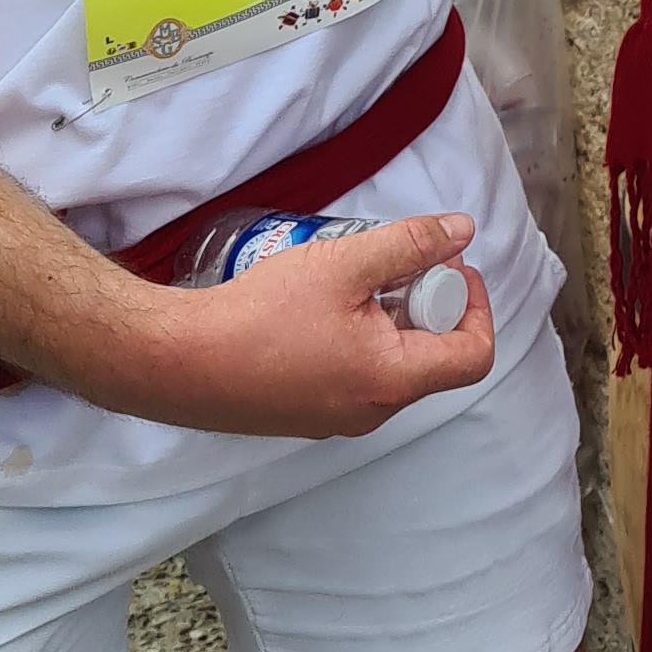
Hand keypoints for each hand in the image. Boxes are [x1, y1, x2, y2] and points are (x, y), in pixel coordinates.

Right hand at [129, 214, 493, 437]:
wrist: (176, 361)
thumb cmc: (259, 315)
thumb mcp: (343, 263)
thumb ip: (409, 245)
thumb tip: (460, 231)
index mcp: (391, 382)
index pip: (473, 356)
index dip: (476, 306)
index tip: (450, 268)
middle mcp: (371, 412)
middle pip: (433, 358)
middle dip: (427, 304)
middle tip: (395, 265)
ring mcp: (336, 419)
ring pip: (391, 366)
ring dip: (391, 320)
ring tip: (354, 279)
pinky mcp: (305, 415)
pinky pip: (356, 376)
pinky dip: (358, 340)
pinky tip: (322, 306)